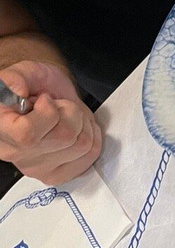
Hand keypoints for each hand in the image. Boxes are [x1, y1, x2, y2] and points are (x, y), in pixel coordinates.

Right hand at [0, 60, 101, 184]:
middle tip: (58, 105)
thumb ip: (17, 78)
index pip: (28, 134)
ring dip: (83, 123)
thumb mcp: (24, 73)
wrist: (43, 96)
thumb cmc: (32, 86)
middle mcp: (14, 153)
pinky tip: (79, 128)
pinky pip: (90, 156)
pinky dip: (92, 137)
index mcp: (0, 129)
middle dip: (70, 112)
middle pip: (64, 137)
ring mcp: (36, 168)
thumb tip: (17, 90)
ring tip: (68, 116)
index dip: (47, 112)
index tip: (45, 99)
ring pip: (82, 145)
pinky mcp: (57, 174)